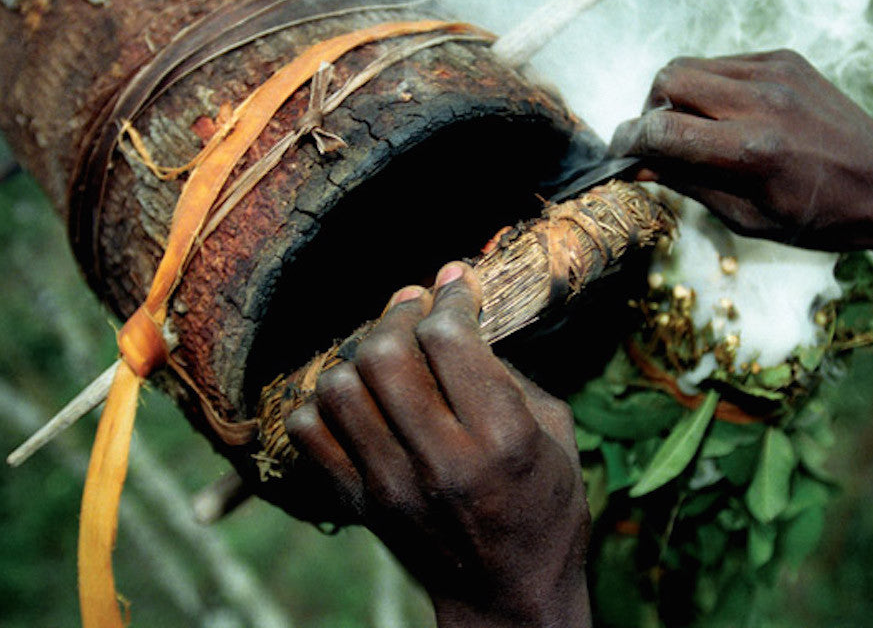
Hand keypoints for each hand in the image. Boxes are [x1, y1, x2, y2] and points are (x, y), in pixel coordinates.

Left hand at [285, 262, 591, 627]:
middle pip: (383, 354)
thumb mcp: (557, 434)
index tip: (454, 283)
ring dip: (361, 354)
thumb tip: (461, 319)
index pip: (449, 339)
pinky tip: (359, 397)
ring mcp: (391, 486)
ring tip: (387, 351)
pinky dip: (324, 402)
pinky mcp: (360, 504)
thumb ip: (511, 373)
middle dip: (399, 313)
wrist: (509, 598)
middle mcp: (441, 460)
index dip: (450, 297)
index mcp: (502, 439)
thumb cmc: (546, 510)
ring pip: (339, 387)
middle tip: (415, 307)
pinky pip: (308, 431)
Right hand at [609, 49, 872, 249]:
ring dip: (676, 94)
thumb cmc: (817, 215)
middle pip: (669, 79)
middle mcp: (761, 102)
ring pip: (692, 64)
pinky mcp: (785, 59)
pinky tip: (725, 114)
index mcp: (751, 151)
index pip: (664, 130)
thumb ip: (689, 184)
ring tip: (689, 126)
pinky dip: (710, 86)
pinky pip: (724, 62)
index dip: (629, 140)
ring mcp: (775, 73)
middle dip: (649, 109)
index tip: (618, 152)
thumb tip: (641, 166)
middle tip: (656, 139)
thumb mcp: (747, 217)